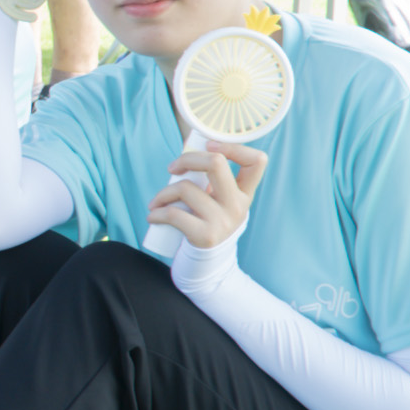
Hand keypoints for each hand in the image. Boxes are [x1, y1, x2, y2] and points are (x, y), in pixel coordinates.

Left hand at [147, 140, 265, 250]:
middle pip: (216, 163)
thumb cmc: (207, 220)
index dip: (233, 147)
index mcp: (245, 192)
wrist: (207, 262)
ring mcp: (223, 220)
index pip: (256, 161)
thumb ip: (211, 178)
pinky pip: (174, 214)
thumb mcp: (218, 199)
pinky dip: (158, 212)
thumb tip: (188, 147)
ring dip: (163, 193)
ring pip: (185, 188)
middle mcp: (238, 205)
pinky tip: (153, 215)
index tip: (208, 147)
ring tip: (157, 201)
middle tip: (173, 168)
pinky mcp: (205, 235)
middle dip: (188, 159)